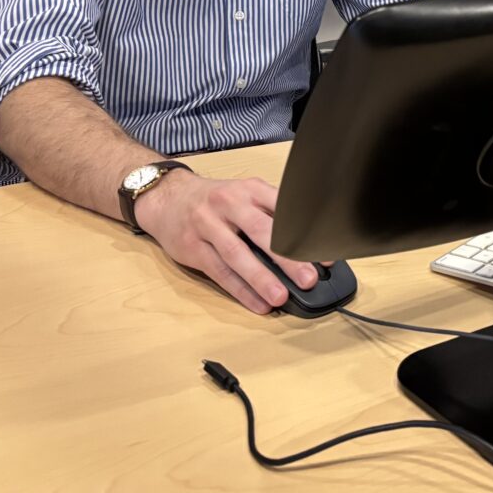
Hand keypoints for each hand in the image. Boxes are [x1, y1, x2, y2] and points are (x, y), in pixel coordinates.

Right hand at [134, 171, 325, 314]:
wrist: (168, 197)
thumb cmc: (215, 200)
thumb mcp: (245, 194)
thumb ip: (272, 213)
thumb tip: (306, 243)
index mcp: (250, 189)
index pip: (283, 210)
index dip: (305, 232)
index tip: (324, 254)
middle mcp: (230, 204)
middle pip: (262, 232)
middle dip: (286, 257)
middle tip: (307, 278)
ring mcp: (208, 225)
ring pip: (237, 255)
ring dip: (261, 278)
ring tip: (280, 297)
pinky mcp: (192, 247)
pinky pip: (219, 272)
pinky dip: (240, 290)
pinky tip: (257, 303)